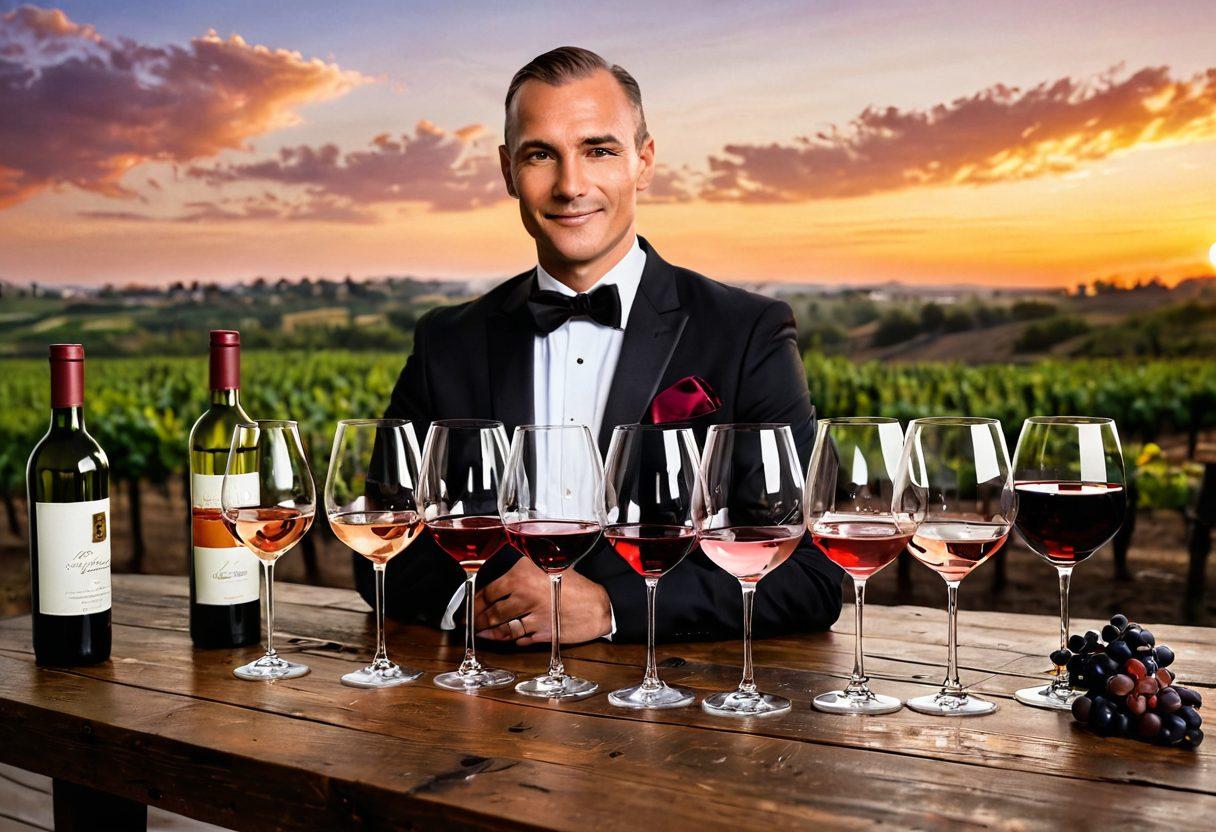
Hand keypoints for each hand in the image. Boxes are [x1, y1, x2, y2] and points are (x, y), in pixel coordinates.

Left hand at [473, 557, 611, 645]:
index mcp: (523, 574)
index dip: (473, 601)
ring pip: (501, 627)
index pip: (488, 591)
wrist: (598, 605)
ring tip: (479, 634)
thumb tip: (501, 582)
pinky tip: (500, 639)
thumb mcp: (548, 567)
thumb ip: (523, 572)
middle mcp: (525, 594)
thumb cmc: (575, 585)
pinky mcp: (541, 633)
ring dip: (487, 632)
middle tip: (467, 623)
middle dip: (475, 620)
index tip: (467, 606)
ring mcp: (532, 616)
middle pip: (490, 611)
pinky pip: (517, 638)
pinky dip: (506, 640)